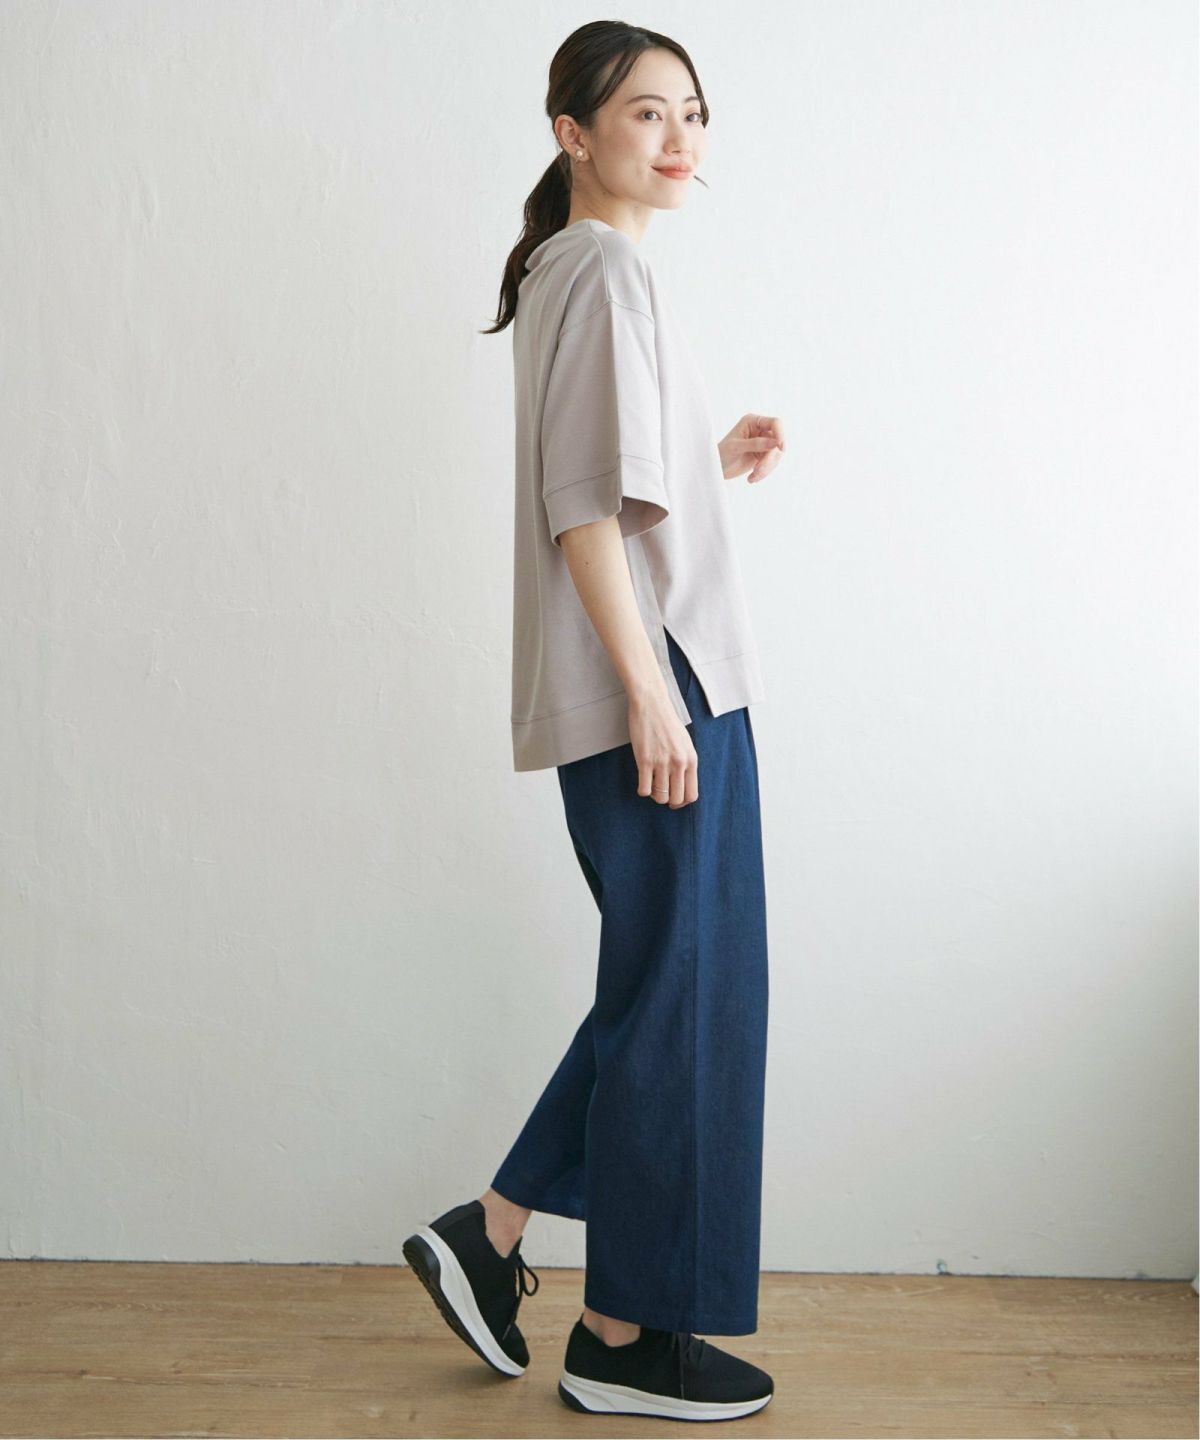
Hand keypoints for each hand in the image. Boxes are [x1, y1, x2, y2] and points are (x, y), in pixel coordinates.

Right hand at [627, 691, 698, 807]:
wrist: (651, 705)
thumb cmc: (667, 722)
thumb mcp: (685, 743)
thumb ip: (686, 763)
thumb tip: (681, 784)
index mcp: (691, 759)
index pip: (692, 794)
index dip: (683, 802)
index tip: (675, 800)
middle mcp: (679, 763)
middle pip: (676, 798)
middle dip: (669, 801)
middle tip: (662, 794)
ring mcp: (661, 763)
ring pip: (660, 796)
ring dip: (655, 795)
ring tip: (652, 785)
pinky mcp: (644, 761)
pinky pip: (644, 789)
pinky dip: (643, 790)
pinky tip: (643, 781)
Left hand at [717, 414, 786, 482]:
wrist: (716, 468)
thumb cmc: (721, 453)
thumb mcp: (736, 447)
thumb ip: (756, 443)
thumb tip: (776, 442)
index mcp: (753, 421)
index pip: (775, 423)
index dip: (780, 434)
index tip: (780, 448)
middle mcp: (760, 430)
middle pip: (778, 442)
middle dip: (769, 459)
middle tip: (757, 471)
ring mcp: (764, 443)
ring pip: (776, 455)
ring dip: (766, 468)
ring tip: (752, 477)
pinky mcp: (763, 456)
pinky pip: (772, 464)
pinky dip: (764, 473)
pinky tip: (752, 478)